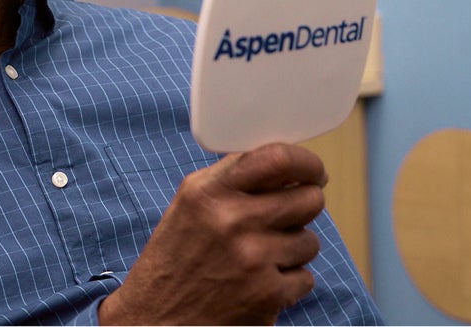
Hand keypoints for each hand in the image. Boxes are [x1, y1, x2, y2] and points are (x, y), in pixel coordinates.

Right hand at [98, 143, 327, 324]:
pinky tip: (259, 281)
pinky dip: (288, 281)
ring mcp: (252, 258)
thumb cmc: (177, 253)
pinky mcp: (267, 295)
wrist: (156, 316)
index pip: (278, 159)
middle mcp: (231, 220)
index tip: (314, 171)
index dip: (306, 162)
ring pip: (310, 240)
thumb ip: (233, 177)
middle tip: (291, 214)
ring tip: (261, 254)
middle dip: (306, 205)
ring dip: (293, 247)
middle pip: (307, 199)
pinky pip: (306, 277)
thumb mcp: (191, 201)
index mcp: (210, 191)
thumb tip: (288, 165)